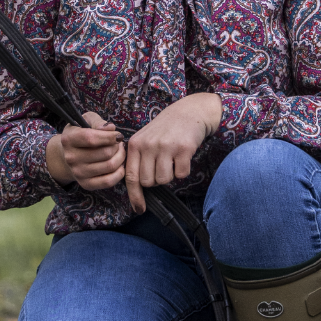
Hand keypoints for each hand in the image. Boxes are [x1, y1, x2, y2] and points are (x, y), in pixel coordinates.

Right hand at [46, 112, 124, 192]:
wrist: (70, 155)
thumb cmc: (82, 134)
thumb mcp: (87, 121)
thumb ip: (98, 122)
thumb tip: (111, 128)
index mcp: (68, 139)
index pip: (91, 139)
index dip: (109, 136)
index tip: (118, 135)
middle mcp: (71, 158)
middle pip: (105, 153)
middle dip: (117, 146)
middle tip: (119, 143)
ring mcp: (78, 173)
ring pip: (109, 166)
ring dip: (121, 157)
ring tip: (120, 151)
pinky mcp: (86, 184)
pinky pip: (108, 181)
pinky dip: (119, 172)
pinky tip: (120, 164)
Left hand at [121, 93, 222, 214]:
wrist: (189, 111)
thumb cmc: (165, 129)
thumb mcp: (145, 139)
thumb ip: (138, 160)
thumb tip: (136, 189)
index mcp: (135, 144)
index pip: (131, 176)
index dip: (134, 196)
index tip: (139, 209)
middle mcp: (148, 145)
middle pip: (148, 182)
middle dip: (156, 180)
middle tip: (163, 166)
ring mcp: (166, 147)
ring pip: (164, 180)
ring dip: (170, 175)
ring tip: (172, 159)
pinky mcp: (183, 149)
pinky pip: (181, 175)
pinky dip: (183, 170)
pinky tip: (183, 156)